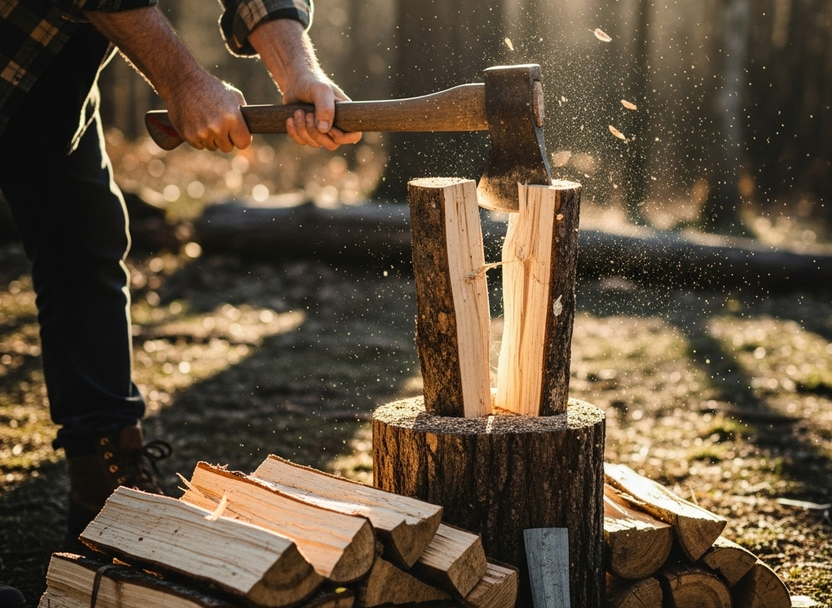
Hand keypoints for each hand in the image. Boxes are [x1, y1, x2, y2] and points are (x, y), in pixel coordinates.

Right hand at [165, 74, 251, 151]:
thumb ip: (243, 115)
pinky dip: (199, 138)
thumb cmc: (211, 87)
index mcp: (232, 117)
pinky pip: (200, 146)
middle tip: (220, 125)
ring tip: (207, 121)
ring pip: (213, 147)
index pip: (244, 143)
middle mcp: (217, 127)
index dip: (241, 139)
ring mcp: (202, 133)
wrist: (181, 81)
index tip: (238, 134)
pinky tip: (196, 122)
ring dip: (212, 139)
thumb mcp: (233, 96)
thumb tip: (249, 131)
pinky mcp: (189, 136)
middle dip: (226, 139)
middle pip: (228, 148)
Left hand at [248, 19, 361, 150]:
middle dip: (316, 133)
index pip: (354, 136)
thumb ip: (325, 108)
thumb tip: (324, 130)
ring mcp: (321, 131)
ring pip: (315, 144)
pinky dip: (294, 132)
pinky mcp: (308, 132)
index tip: (328, 126)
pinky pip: (302, 142)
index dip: (341, 137)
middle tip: (307, 115)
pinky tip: (290, 119)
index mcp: (346, 116)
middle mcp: (336, 125)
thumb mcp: (321, 91)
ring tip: (298, 111)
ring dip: (303, 130)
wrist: (294, 81)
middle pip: (332, 145)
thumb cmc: (312, 82)